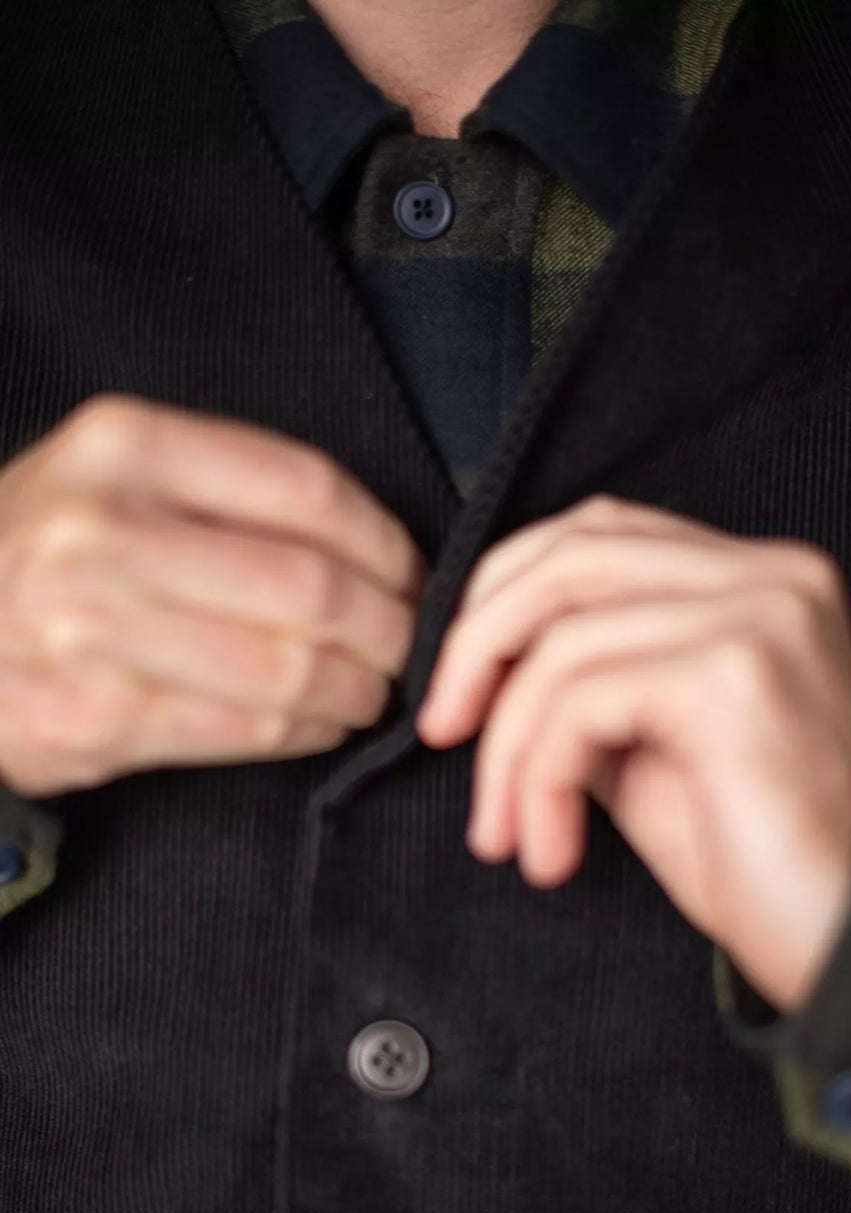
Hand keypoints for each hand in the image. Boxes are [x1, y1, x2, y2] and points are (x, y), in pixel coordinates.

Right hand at [0, 395, 425, 795]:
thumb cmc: (42, 553)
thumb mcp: (113, 477)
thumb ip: (228, 491)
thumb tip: (377, 550)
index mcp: (125, 446)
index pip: (307, 489)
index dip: (387, 543)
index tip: (412, 575)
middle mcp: (104, 532)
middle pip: (312, 588)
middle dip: (387, 629)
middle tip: (405, 645)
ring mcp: (93, 632)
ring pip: (289, 669)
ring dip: (355, 689)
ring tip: (367, 689)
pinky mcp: (97, 719)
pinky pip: (246, 731)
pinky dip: (307, 732)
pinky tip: (318, 723)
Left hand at [416, 495, 850, 1013]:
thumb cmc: (765, 865)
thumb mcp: (654, 752)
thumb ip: (592, 687)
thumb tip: (487, 670)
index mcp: (761, 580)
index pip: (597, 534)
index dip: (504, 595)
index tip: (459, 687)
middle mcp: (772, 577)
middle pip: (569, 559)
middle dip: (477, 648)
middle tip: (440, 734)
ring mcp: (761, 617)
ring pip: (561, 645)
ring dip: (506, 752)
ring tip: (511, 835)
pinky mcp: (734, 676)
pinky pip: (578, 703)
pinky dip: (538, 779)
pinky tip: (552, 847)